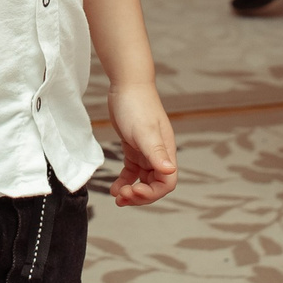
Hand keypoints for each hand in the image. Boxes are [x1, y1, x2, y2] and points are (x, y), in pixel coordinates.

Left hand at [105, 80, 177, 205]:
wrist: (126, 84)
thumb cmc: (137, 105)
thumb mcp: (144, 131)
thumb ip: (156, 152)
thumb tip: (169, 171)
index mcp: (166, 151)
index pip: (167, 183)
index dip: (152, 193)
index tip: (134, 191)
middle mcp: (158, 154)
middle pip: (154, 185)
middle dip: (139, 195)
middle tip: (121, 198)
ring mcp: (146, 151)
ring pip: (142, 180)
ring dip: (131, 191)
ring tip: (116, 196)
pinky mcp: (133, 147)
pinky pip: (132, 171)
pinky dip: (124, 180)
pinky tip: (113, 186)